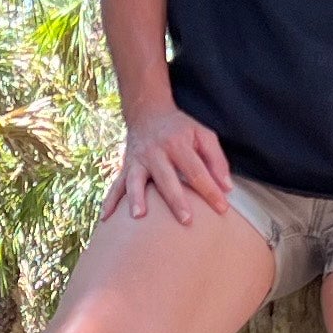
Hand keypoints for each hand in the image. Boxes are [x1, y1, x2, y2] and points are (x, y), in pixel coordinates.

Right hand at [109, 105, 235, 219]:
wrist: (147, 112)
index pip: (196, 170)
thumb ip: (217, 159)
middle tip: (186, 220)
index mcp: (178, 143)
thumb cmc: (180, 129)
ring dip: (136, 199)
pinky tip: (105, 218)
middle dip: (176, 200)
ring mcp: (137, 161)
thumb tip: (227, 188)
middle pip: (167, 179)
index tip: (222, 209)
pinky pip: (116, 185)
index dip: (210, 190)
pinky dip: (110, 201)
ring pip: (136, 181)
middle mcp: (156, 152)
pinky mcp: (126, 167)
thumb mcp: (203, 135)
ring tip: (138, 216)